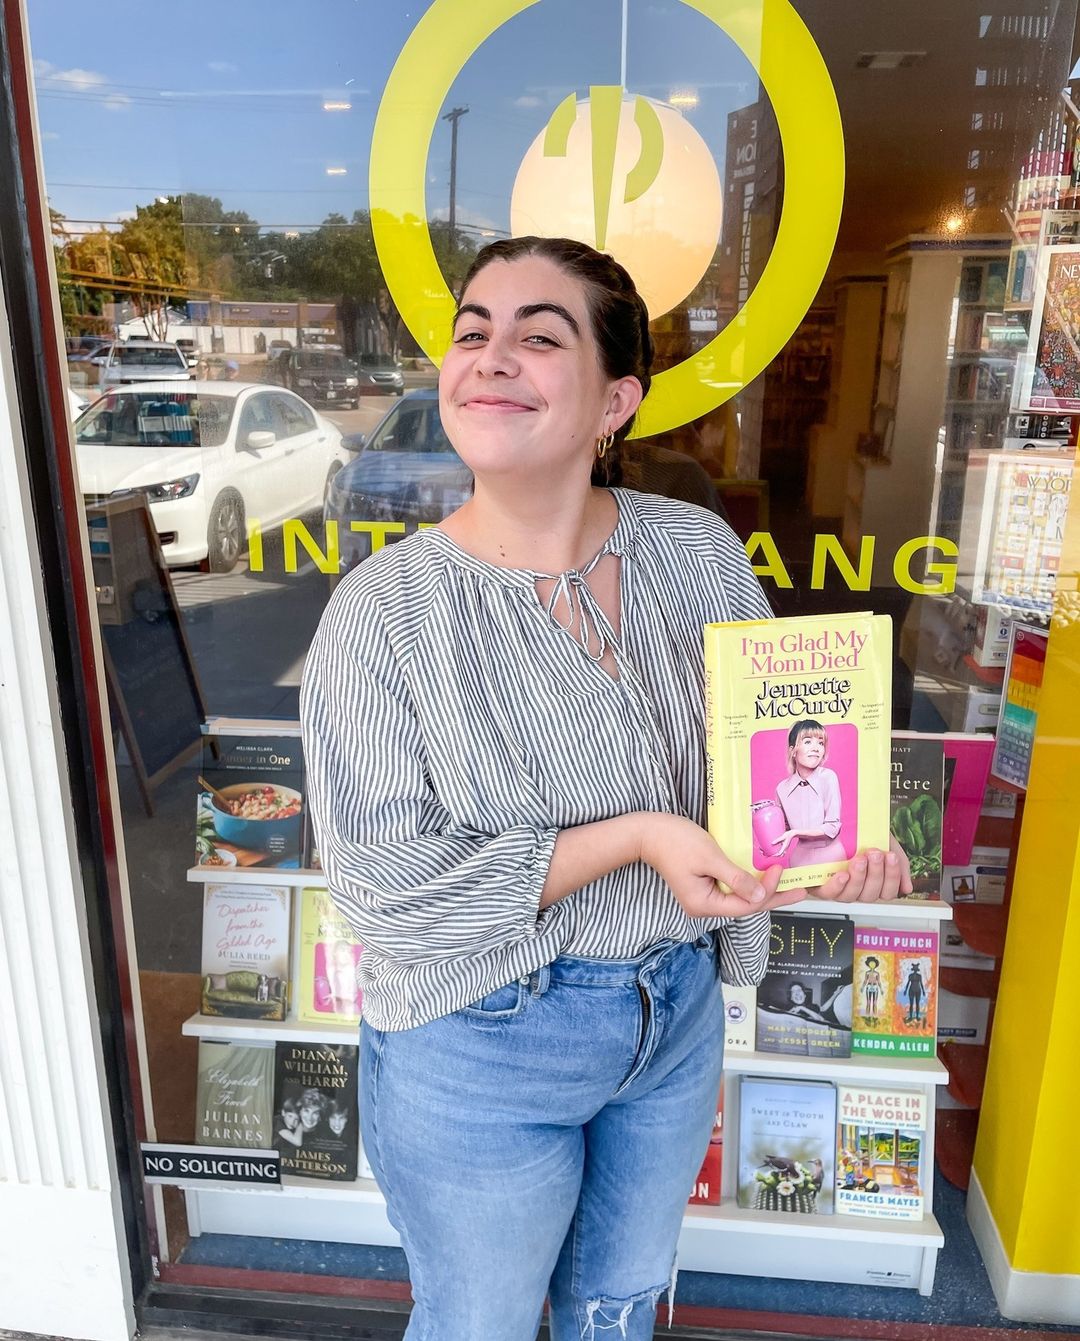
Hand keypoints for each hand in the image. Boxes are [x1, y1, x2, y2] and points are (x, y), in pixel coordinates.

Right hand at [640, 814, 805, 918]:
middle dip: (773, 896)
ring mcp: (703, 897)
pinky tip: (763, 878)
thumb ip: (736, 878)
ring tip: (787, 884)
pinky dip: (748, 883)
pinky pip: (731, 889)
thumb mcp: (710, 857)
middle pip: (745, 905)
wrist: (648, 832)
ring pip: (740, 898)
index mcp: (703, 904)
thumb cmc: (675, 841)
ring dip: (762, 890)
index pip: (745, 905)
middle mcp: (704, 906)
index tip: (780, 870)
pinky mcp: (703, 886)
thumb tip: (760, 897)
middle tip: (800, 890)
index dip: (767, 891)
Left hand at [814, 834, 912, 902]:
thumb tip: (906, 888)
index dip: (892, 877)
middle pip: (871, 895)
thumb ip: (900, 866)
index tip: (890, 855)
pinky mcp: (821, 885)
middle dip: (875, 873)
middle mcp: (857, 889)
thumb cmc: (864, 833)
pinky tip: (843, 874)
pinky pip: (830, 893)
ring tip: (859, 859)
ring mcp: (839, 888)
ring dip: (858, 877)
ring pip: (852, 895)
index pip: (887, 892)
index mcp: (873, 882)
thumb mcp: (887, 845)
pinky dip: (838, 886)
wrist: (839, 816)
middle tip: (875, 853)